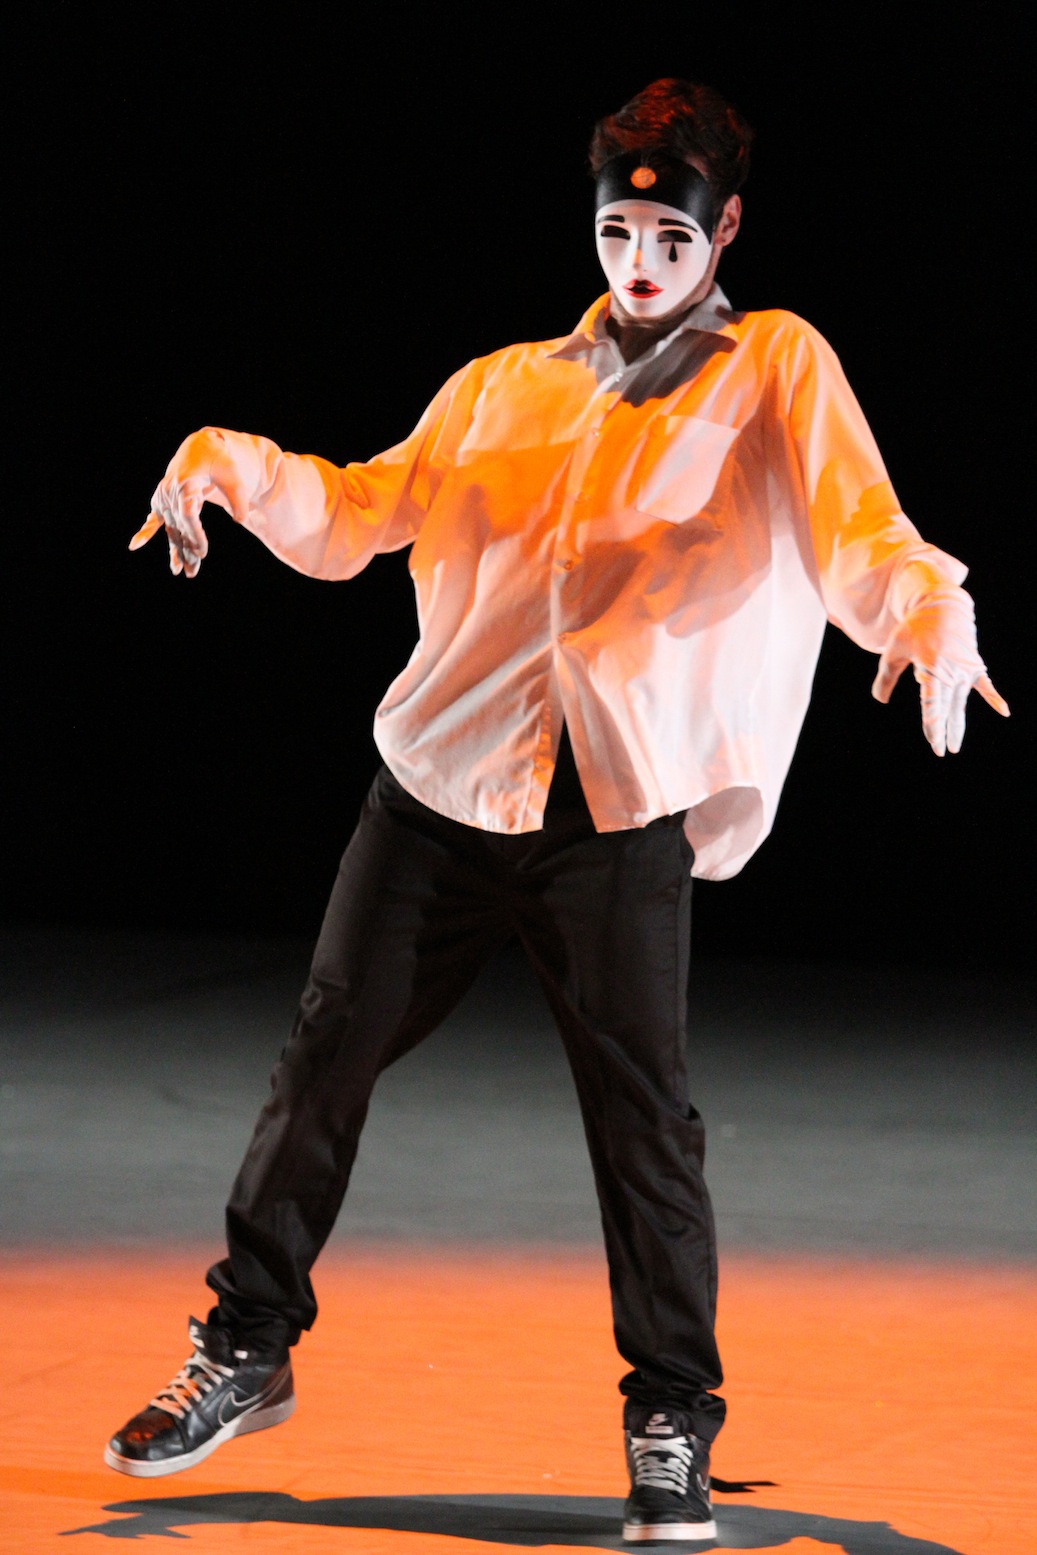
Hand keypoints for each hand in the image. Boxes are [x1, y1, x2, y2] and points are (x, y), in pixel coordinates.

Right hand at [130, 429, 253, 577]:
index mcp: (185, 484)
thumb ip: (238, 499)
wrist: (200, 447)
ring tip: (178, 571)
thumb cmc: (218, 461)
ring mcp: (165, 497)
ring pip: (171, 528)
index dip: (194, 535)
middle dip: (187, 551)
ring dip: (175, 550)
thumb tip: (240, 520)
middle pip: (179, 527)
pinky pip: (154, 520)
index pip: (188, 516)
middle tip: (193, 572)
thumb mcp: (233, 476)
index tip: (202, 552)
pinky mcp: (162, 500)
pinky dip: (145, 532)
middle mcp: (171, 492)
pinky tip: (134, 545)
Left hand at [872, 586, 1009, 754]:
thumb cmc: (914, 628)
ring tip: (955, 746)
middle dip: (943, 730)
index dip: (933, 723)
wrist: (942, 606)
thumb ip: (886, 676)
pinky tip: (1004, 712)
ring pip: (960, 702)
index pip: (932, 702)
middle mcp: (951, 671)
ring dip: (958, 724)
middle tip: (940, 752)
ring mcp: (965, 669)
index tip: (933, 741)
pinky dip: (993, 698)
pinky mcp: (973, 666)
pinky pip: (984, 686)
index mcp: (931, 667)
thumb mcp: (894, 650)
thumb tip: (879, 700)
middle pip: (947, 707)